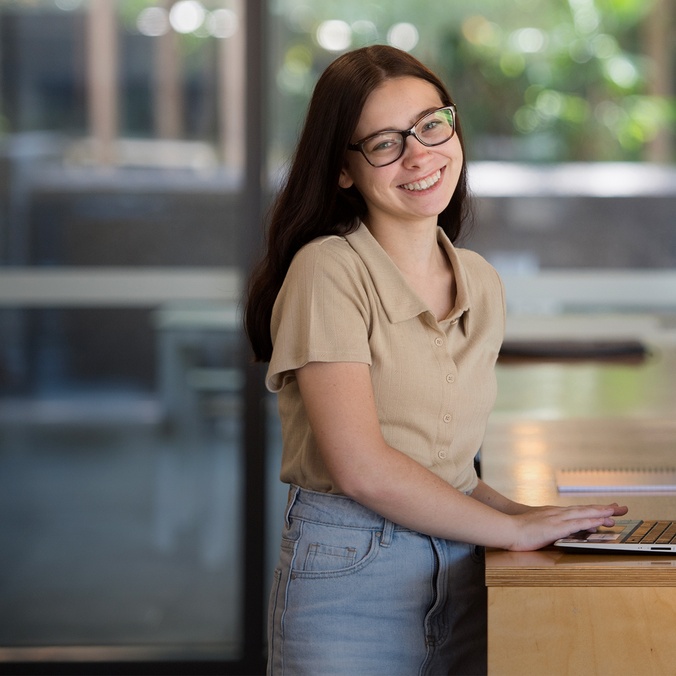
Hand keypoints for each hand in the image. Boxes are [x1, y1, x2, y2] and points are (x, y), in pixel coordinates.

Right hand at [506, 503, 628, 550]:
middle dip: (603, 508)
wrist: (507, 528)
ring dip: (600, 512)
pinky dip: (590, 521)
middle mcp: (558, 513)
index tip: (607, 509)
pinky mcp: (556, 527)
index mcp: (553, 514)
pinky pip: (577, 523)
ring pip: (583, 514)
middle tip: (620, 508)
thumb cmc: (518, 531)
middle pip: (585, 509)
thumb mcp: (536, 527)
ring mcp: (557, 519)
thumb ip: (548, 528)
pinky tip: (599, 521)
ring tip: (615, 512)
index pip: (578, 510)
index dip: (593, 510)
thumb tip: (557, 532)